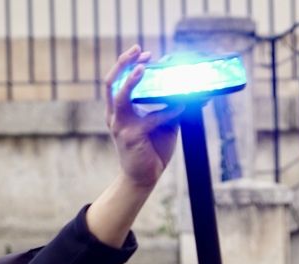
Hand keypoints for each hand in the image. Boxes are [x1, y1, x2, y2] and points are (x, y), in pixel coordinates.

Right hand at [102, 47, 180, 190]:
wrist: (142, 178)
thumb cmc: (150, 151)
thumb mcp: (161, 124)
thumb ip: (167, 107)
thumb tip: (186, 91)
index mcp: (118, 110)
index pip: (116, 81)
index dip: (126, 64)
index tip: (142, 53)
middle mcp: (115, 116)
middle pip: (111, 82)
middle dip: (123, 63)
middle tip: (139, 50)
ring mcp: (121, 126)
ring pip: (120, 96)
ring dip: (131, 80)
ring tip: (144, 67)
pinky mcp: (132, 137)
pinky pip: (150, 118)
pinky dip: (167, 111)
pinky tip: (181, 105)